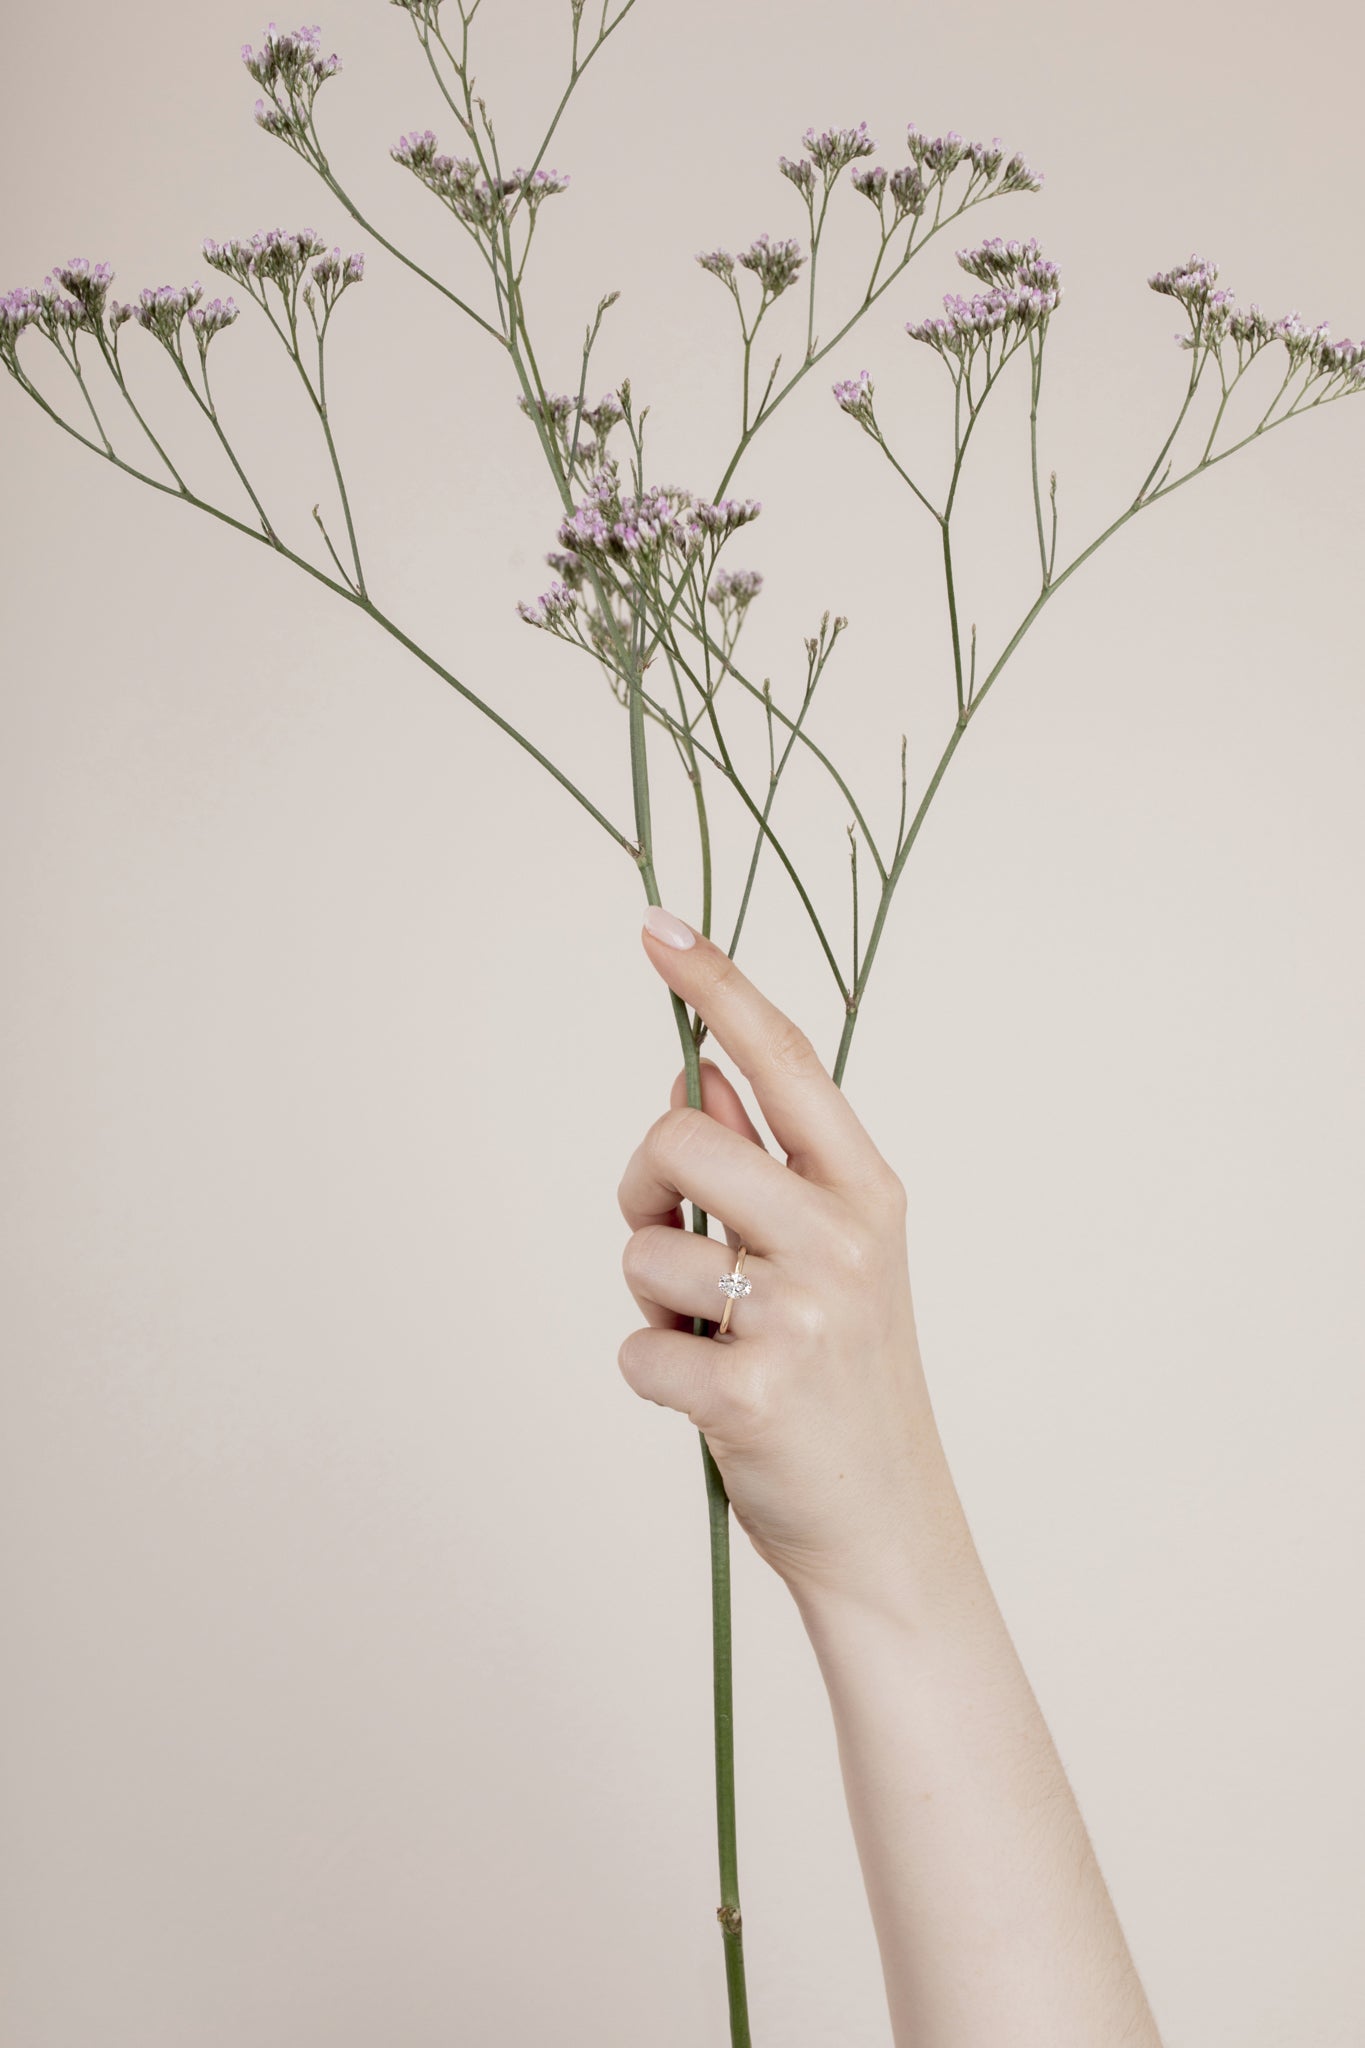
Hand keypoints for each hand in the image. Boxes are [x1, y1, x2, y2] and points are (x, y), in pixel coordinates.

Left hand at [617, 906, 968, 1618]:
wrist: (890, 1531)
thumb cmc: (846, 1381)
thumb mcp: (836, 1259)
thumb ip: (770, 1169)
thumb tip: (695, 1078)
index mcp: (867, 1189)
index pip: (785, 1059)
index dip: (717, 986)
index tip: (658, 926)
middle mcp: (844, 1235)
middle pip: (679, 1132)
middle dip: (642, 1183)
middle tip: (668, 1234)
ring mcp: (803, 1312)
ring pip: (643, 1244)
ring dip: (651, 1297)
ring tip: (712, 1339)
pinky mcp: (751, 1391)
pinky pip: (635, 1346)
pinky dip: (651, 1374)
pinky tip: (708, 1401)